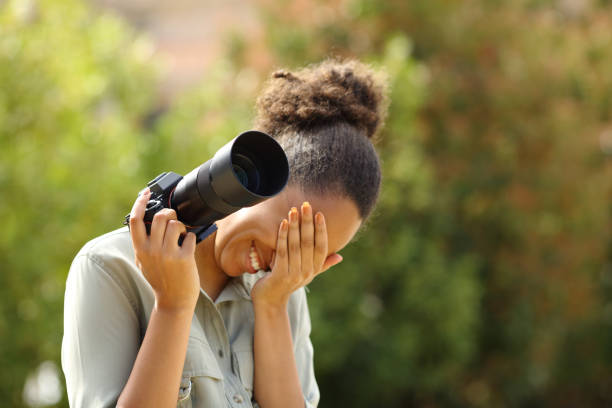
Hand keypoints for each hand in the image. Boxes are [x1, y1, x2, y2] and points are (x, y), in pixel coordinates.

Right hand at [129, 188, 199, 310]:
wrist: (174, 300)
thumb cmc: (160, 279)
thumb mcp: (144, 262)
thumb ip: (143, 244)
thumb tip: (147, 221)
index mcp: (140, 250)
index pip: (135, 220)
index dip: (140, 203)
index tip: (146, 194)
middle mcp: (152, 250)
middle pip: (159, 216)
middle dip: (169, 213)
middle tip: (173, 218)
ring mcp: (168, 254)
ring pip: (175, 224)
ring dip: (180, 226)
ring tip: (181, 235)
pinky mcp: (184, 257)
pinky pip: (190, 235)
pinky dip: (191, 237)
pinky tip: (188, 246)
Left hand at [250, 202, 342, 308]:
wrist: (271, 301)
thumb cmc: (288, 283)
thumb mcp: (308, 274)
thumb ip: (323, 264)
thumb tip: (340, 257)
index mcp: (315, 269)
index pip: (322, 246)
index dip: (321, 230)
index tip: (319, 213)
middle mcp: (307, 271)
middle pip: (309, 243)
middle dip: (307, 223)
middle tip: (306, 205)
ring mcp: (294, 274)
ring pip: (295, 245)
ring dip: (295, 226)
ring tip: (293, 210)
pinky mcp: (280, 275)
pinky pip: (282, 252)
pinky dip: (283, 236)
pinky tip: (283, 223)